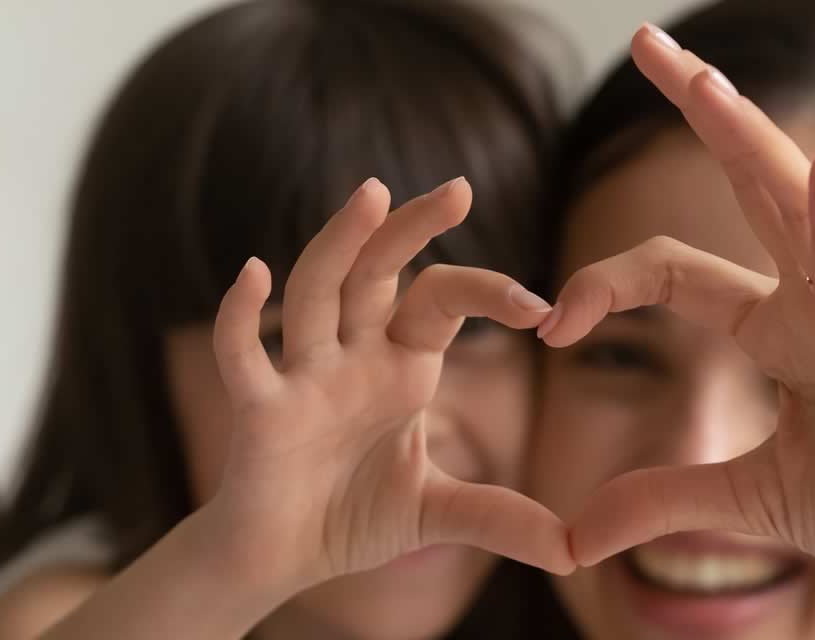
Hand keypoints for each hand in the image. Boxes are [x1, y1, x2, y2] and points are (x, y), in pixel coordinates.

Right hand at [205, 177, 573, 590]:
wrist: (282, 561)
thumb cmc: (350, 518)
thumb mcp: (437, 515)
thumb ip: (499, 518)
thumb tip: (574, 550)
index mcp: (400, 366)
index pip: (442, 301)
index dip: (488, 293)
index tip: (542, 308)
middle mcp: (351, 355)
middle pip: (378, 271)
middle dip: (412, 229)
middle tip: (458, 188)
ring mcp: (303, 376)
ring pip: (317, 291)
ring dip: (340, 243)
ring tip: (372, 194)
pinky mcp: (259, 409)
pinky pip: (242, 353)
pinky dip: (240, 314)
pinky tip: (253, 272)